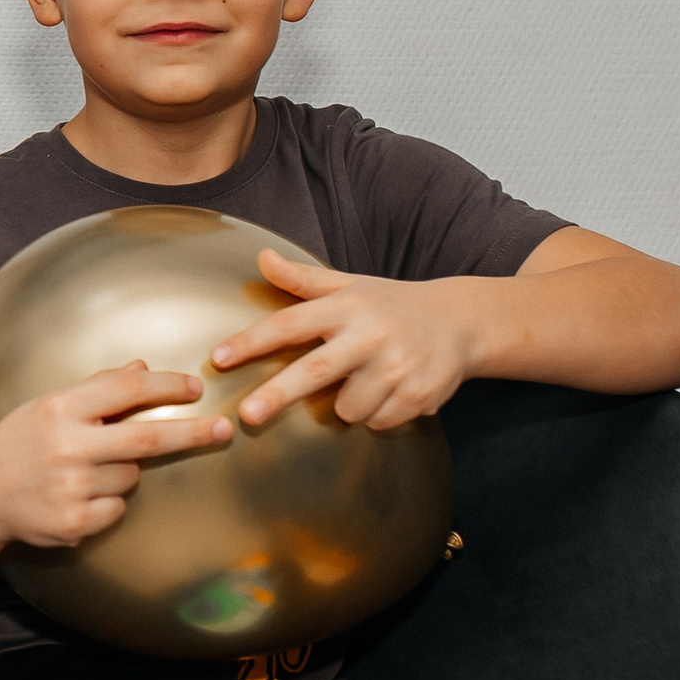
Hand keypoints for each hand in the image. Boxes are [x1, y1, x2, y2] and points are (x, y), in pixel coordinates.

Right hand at [0, 364, 231, 550]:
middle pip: (148, 436)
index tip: (196, 388)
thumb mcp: (46, 407)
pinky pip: (116, 509)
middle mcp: (67, 446)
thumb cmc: (14, 445)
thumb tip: (141, 367)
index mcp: (60, 409)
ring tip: (82, 473)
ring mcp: (71, 487)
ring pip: (131, 476)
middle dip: (193, 431)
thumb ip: (95, 388)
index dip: (167, 386)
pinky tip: (73, 498)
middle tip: (225, 429)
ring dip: (121, 472)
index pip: (126, 388)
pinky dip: (105, 503)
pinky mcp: (73, 523)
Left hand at [212, 250, 481, 429]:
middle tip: (245, 416)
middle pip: (316, 370)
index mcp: (347, 307)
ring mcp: (399, 367)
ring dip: (346, 404)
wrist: (461, 322)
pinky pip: (378, 422)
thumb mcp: (348, 285)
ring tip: (365, 379)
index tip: (218, 358)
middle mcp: (372, 335)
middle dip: (277, 394)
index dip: (251, 342)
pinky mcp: (421, 395)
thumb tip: (261, 257)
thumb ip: (302, 278)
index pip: (290, 324)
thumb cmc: (390, 305)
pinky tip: (392, 390)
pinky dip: (377, 414)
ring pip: (348, 408)